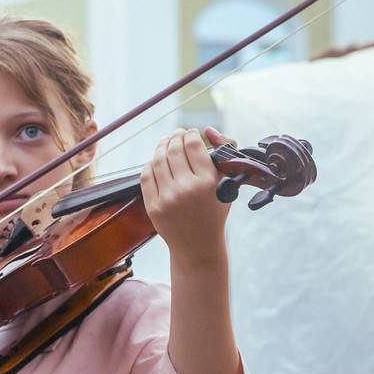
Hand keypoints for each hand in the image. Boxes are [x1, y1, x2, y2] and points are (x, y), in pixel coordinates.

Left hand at [141, 128, 232, 265]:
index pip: (193, 145)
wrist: (198, 244)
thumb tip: (208, 130)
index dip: (190, 134)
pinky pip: (146, 176)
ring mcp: (167, 198)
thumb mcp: (227, 182)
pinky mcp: (153, 206)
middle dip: (175, 137)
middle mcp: (186, 189)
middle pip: (174, 149)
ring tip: (166, 143)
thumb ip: (225, 151)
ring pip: (157, 160)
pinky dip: (150, 165)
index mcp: (207, 182)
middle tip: (177, 134)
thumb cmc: (215, 210)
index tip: (191, 132)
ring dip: (161, 147)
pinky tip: (156, 161)